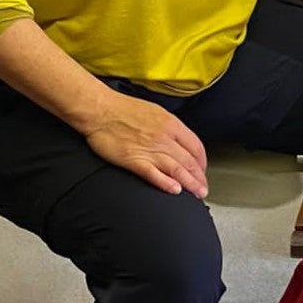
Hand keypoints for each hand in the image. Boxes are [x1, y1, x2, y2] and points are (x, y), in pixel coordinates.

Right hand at [82, 88, 207, 196]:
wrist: (99, 109)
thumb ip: (169, 127)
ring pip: (177, 170)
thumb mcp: (155, 111)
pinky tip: (174, 190)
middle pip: (189, 161)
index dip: (202, 161)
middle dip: (199, 177)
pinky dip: (166, 183)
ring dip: (190, 184)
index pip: (195, 146)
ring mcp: (149, 150)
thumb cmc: (123, 108)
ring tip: (197, 194)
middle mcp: (164, 138)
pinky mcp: (133, 160)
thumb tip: (178, 139)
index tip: (202, 170)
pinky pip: (154, 174)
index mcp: (170, 124)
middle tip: (203, 188)